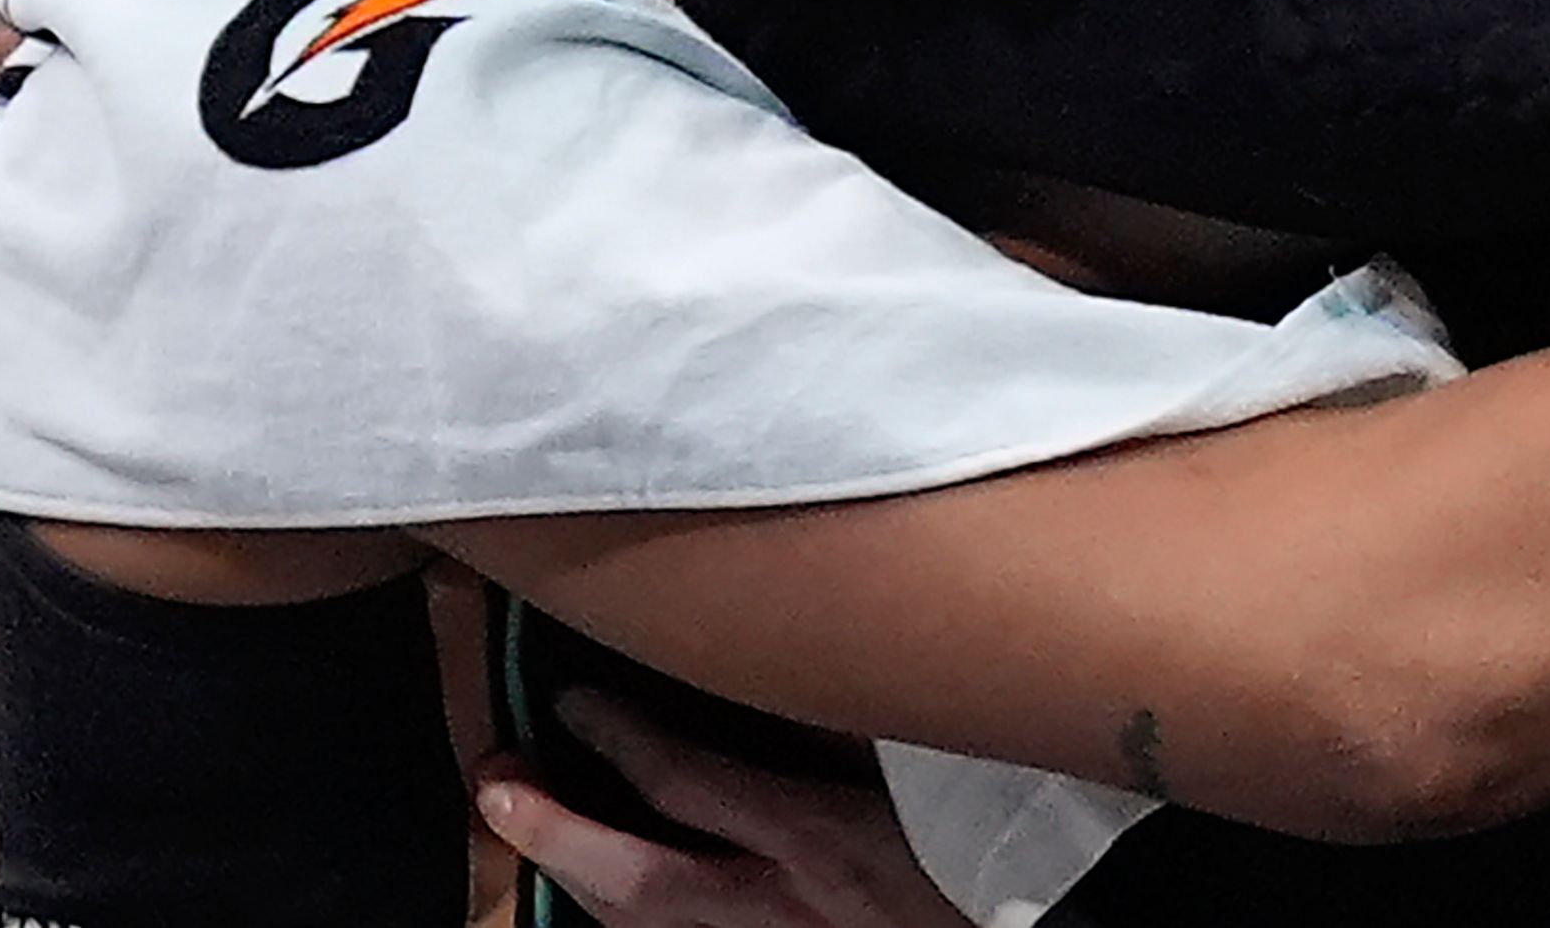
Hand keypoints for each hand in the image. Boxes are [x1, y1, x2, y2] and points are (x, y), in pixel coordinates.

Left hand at [473, 690, 977, 927]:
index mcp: (824, 842)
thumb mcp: (932, 766)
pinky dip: (638, 912)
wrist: (1054, 924)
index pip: (688, 784)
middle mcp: (784, 910)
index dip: (617, 738)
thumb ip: (859, 717)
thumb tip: (788, 649)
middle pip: (636, 886)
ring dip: (580, 881)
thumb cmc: (997, 845)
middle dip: (553, 833)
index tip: (570, 700)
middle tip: (496, 782)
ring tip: (530, 826)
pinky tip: (614, 886)